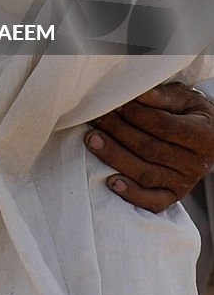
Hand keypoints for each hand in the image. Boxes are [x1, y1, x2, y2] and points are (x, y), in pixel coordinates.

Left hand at [84, 81, 213, 211]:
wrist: (207, 138)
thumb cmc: (189, 112)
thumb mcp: (183, 98)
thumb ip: (161, 96)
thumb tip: (135, 93)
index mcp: (202, 134)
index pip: (162, 125)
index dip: (135, 114)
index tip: (113, 102)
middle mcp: (196, 163)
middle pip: (150, 149)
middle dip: (117, 131)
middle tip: (94, 117)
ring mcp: (185, 183)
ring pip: (146, 174)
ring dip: (115, 157)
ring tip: (92, 140)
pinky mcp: (174, 196)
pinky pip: (152, 201)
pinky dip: (131, 194)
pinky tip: (111, 181)